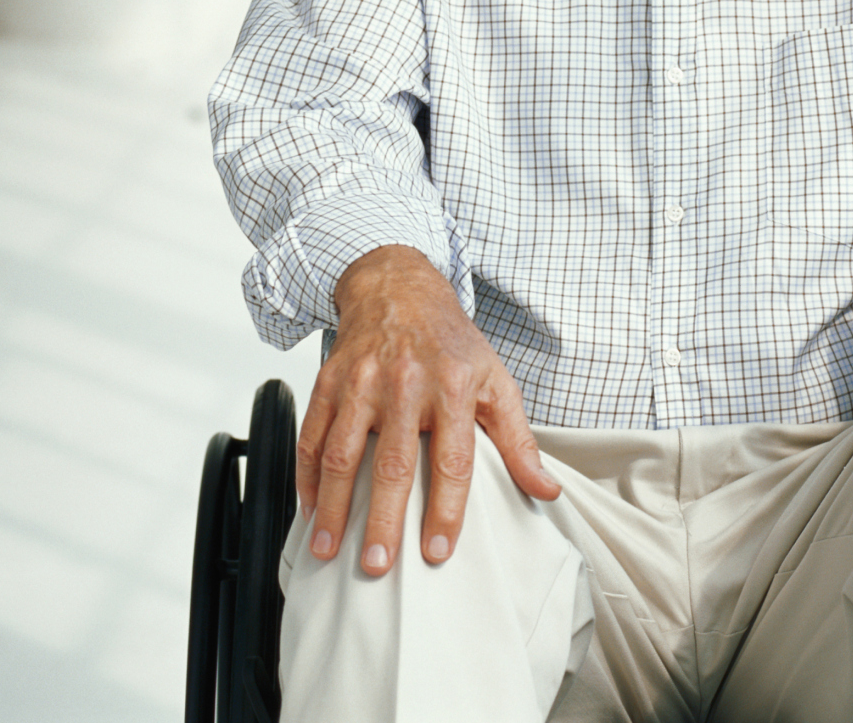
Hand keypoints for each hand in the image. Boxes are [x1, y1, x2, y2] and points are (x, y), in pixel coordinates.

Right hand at [296, 244, 559, 575]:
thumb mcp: (495, 379)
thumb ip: (518, 439)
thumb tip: (545, 490)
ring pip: (342, 451)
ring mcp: (362, 379)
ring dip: (333, 505)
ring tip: (328, 547)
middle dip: (383, 519)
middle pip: (393, 462)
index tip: (437, 552)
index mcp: (453, 385)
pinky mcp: (329, 378)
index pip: (452, 459)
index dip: (445, 510)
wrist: (398, 286)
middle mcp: (406, 381)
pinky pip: (313, 432)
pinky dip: (307, 474)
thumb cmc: (449, 341)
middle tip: (377, 565)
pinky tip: (309, 507)